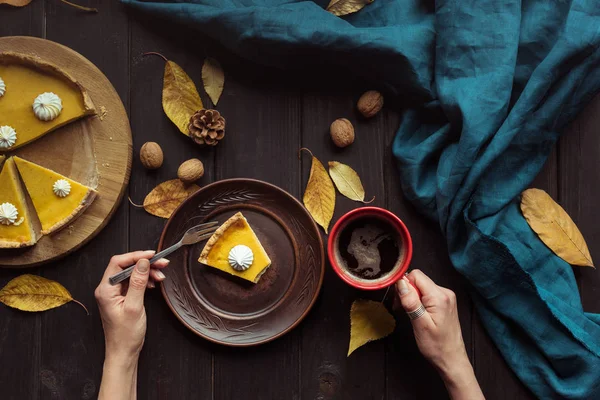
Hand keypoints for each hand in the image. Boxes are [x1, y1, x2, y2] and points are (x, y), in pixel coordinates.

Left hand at [95, 251, 168, 359]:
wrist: (124, 352)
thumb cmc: (126, 335)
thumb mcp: (134, 307)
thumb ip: (138, 283)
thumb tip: (142, 263)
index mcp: (105, 290)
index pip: (118, 263)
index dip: (136, 256)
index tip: (152, 255)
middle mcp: (107, 289)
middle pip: (126, 266)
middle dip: (145, 263)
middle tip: (162, 263)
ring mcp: (114, 293)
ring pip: (131, 273)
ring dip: (147, 272)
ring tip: (161, 275)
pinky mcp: (121, 297)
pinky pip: (133, 282)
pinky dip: (145, 280)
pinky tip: (153, 283)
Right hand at [395, 270, 483, 399]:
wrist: (451, 359)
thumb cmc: (437, 346)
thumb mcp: (420, 324)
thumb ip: (411, 301)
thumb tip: (401, 283)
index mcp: (440, 296)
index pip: (416, 275)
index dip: (404, 285)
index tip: (399, 300)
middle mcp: (445, 293)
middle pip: (419, 280)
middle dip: (407, 292)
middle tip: (402, 309)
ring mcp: (446, 297)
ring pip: (421, 287)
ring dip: (412, 297)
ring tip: (410, 314)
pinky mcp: (444, 302)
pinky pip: (426, 294)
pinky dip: (418, 301)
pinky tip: (417, 313)